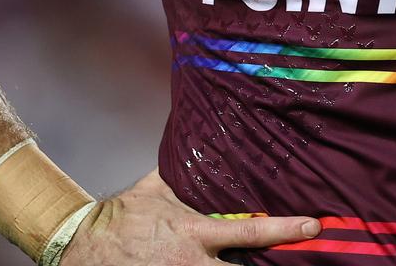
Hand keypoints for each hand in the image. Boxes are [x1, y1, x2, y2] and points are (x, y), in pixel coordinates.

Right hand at [59, 169, 319, 264]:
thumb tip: (193, 142)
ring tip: (270, 264)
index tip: (313, 226)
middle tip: (297, 258)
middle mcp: (195, 263)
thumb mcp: (152, 190)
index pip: (251, 231)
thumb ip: (179, 174)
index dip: (285, 229)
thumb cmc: (120, 219)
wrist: (82, 250)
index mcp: (195, 233)